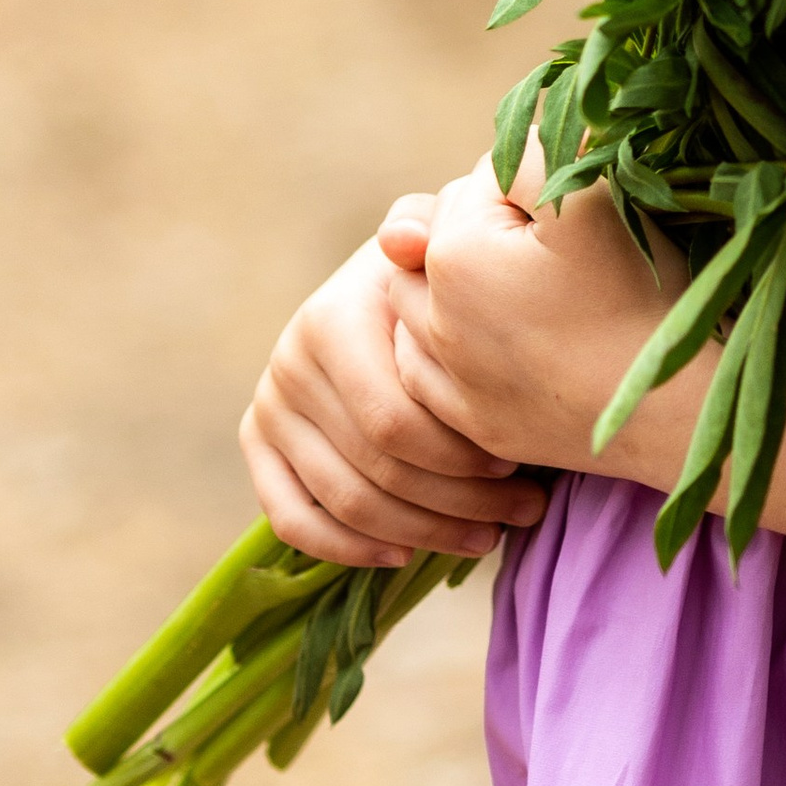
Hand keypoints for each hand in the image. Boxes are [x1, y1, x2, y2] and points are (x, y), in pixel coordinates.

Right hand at [239, 224, 552, 569]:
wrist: (393, 283)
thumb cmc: (441, 275)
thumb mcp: (448, 244)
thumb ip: (437, 230)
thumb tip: (402, 243)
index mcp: (331, 317)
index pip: (395, 423)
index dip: (462, 460)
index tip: (523, 465)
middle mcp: (289, 362)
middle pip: (377, 469)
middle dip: (458, 502)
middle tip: (525, 511)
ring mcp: (269, 405)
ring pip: (345, 502)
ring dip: (424, 531)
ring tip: (489, 537)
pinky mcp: (259, 441)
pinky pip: (291, 517)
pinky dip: (348, 547)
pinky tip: (405, 555)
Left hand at [389, 157, 688, 483]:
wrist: (671, 409)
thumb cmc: (637, 296)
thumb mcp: (591, 197)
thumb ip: (530, 152)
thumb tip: (506, 147)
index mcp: (452, 253)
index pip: (477, 182)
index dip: (532, 185)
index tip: (576, 214)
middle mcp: (432, 319)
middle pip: (444, 237)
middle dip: (489, 230)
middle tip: (560, 250)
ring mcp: (450, 379)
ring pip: (424, 302)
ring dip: (456, 286)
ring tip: (521, 288)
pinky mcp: (474, 423)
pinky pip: (429, 370)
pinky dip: (446, 347)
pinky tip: (493, 341)